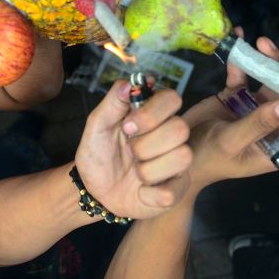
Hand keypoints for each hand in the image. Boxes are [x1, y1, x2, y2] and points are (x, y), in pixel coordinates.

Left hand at [75, 81, 192, 218]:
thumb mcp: (97, 126)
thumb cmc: (100, 154)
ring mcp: (177, 164)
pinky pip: (172, 192)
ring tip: (135, 172)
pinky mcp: (175, 191)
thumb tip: (129, 83)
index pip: (172, 98)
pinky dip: (148, 194)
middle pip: (180, 128)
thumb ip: (113, 102)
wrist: (95, 191)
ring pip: (182, 157)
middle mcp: (170, 136)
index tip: (128, 126)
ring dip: (148, 169)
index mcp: (154, 116)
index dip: (151, 112)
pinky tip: (140, 191)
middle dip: (146, 144)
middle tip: (129, 151)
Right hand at [184, 31, 278, 189]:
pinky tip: (240, 42)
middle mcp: (275, 127)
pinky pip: (246, 75)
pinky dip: (243, 60)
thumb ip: (260, 123)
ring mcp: (257, 110)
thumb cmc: (206, 158)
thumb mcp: (233, 143)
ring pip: (277, 83)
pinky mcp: (237, 96)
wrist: (173, 149)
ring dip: (273, 62)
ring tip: (263, 44)